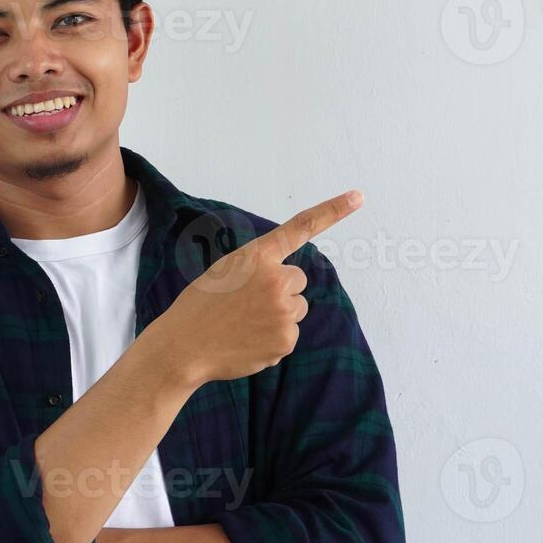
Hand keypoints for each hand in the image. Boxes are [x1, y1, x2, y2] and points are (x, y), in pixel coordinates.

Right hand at [153, 190, 362, 385]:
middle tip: (247, 305)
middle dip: (281, 292)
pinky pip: (289, 335)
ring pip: (296, 309)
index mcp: (257, 256)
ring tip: (244, 324)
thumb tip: (289, 286)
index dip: (333, 210)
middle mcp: (275, 279)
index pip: (301, 227)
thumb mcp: (225, 271)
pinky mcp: (285, 340)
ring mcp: (282, 311)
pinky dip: (272, 341)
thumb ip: (260, 269)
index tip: (358, 196)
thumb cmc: (201, 307)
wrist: (183, 347)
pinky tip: (247, 342)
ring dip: (278, 317)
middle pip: (298, 281)